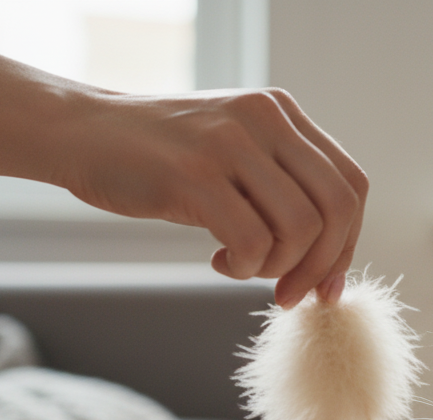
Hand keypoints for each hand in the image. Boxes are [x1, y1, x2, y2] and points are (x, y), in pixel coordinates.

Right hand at [54, 88, 366, 307]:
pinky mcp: (194, 176)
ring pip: (300, 229)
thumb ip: (281, 186)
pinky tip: (217, 260)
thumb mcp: (234, 152)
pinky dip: (243, 268)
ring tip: (242, 266)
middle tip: (290, 295)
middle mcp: (264, 119)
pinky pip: (253, 243)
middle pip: (337, 208)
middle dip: (323, 266)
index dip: (348, 243)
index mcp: (282, 113)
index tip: (324, 284)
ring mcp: (229, 144)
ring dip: (278, 269)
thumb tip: (330, 263)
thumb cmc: (161, 158)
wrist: (81, 133)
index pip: (351, 184)